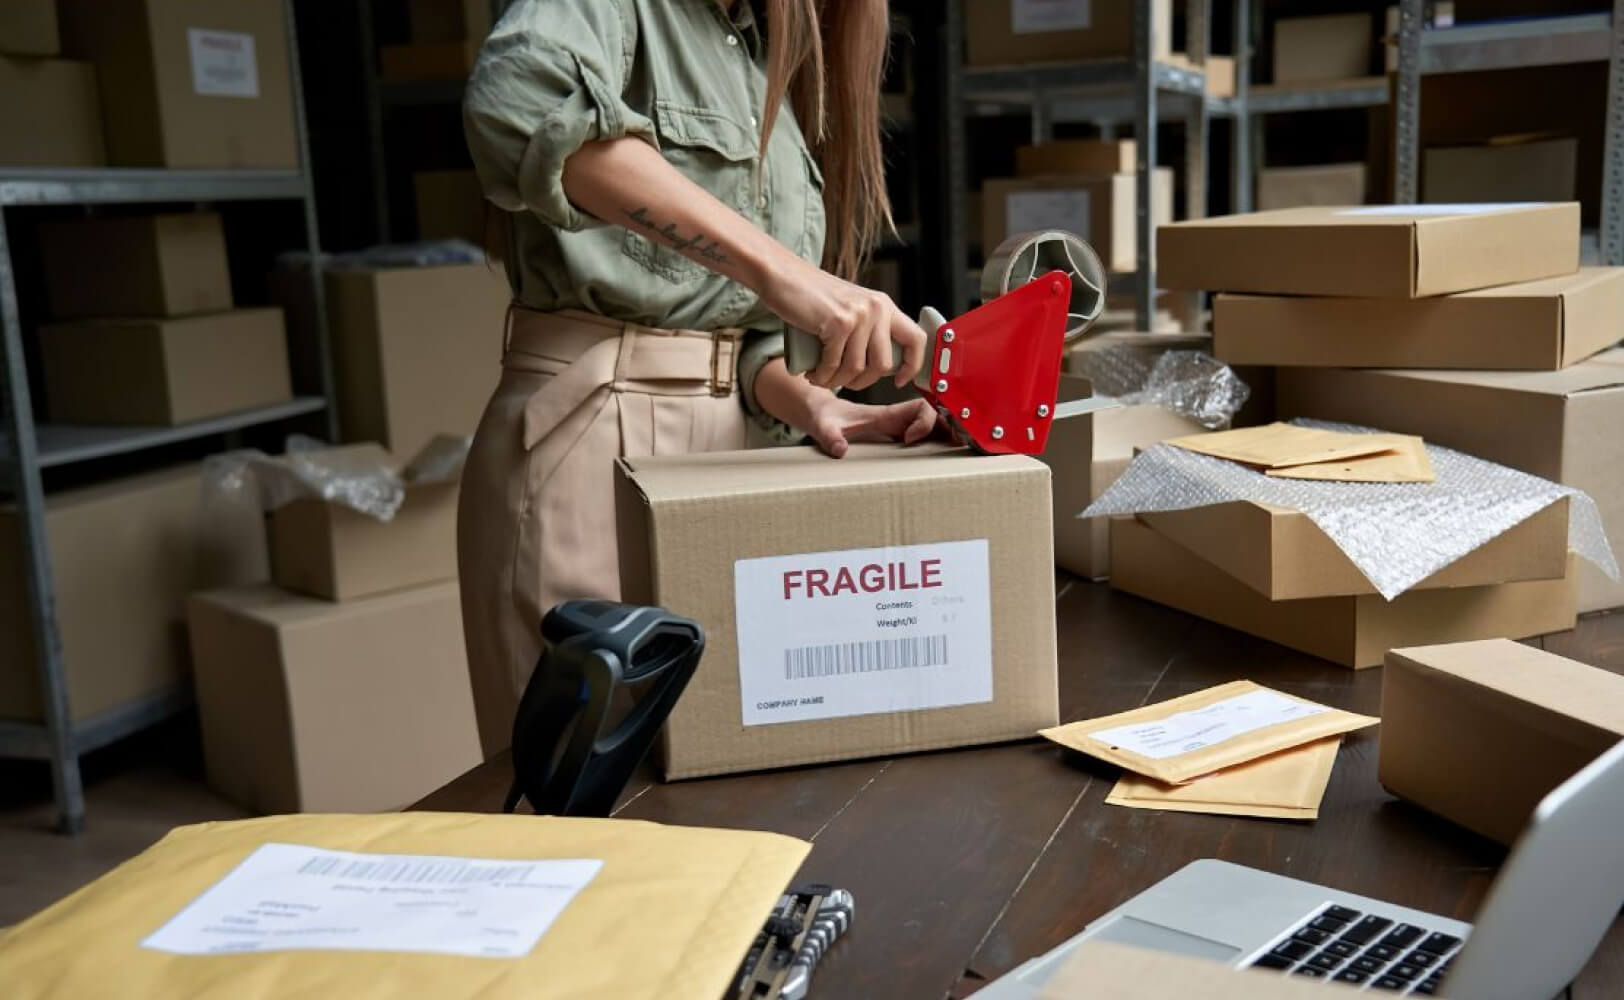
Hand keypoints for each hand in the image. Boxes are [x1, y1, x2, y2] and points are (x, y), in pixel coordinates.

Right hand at [755, 254, 926, 392]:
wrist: (783, 276)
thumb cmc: (812, 296)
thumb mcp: (851, 308)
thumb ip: (868, 328)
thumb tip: (882, 366)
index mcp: (884, 305)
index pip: (916, 339)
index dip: (912, 366)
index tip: (899, 380)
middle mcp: (877, 308)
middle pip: (883, 364)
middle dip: (862, 383)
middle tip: (842, 382)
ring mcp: (859, 315)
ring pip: (856, 368)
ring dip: (836, 382)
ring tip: (821, 377)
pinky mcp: (838, 323)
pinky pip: (834, 364)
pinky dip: (822, 376)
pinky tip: (813, 373)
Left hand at [805, 394, 938, 459]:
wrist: (819, 411)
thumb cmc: (824, 415)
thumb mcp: (823, 426)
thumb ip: (830, 436)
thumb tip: (840, 450)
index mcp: (885, 413)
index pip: (919, 407)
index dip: (923, 423)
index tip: (909, 440)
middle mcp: (896, 417)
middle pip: (934, 415)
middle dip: (946, 427)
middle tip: (949, 445)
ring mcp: (898, 425)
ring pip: (933, 423)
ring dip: (945, 433)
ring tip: (953, 448)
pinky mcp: (895, 433)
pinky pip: (923, 433)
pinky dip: (936, 439)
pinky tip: (940, 451)